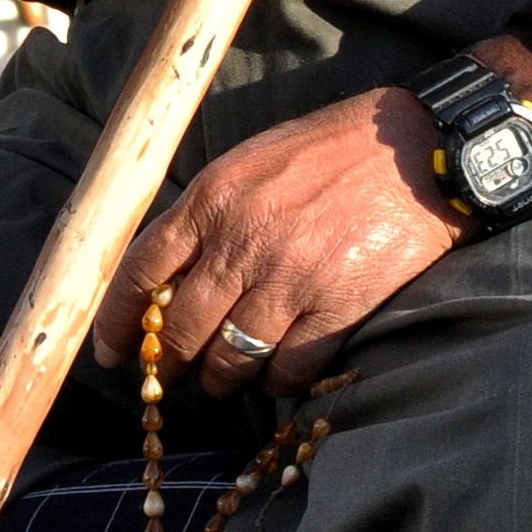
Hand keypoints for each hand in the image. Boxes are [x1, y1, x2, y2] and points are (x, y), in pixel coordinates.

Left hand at [94, 87, 469, 400]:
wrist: (420, 150)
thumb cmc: (334, 150)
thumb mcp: (253, 161)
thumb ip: (210, 212)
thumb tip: (173, 272)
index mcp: (213, 199)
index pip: (141, 271)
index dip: (118, 322)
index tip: (111, 353)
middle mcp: (242, 241)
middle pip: (181, 329)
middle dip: (171, 364)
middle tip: (174, 376)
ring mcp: (290, 278)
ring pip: (231, 359)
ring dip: (223, 379)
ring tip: (228, 379)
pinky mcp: (338, 307)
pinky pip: (288, 369)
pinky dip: (278, 381)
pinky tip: (281, 374)